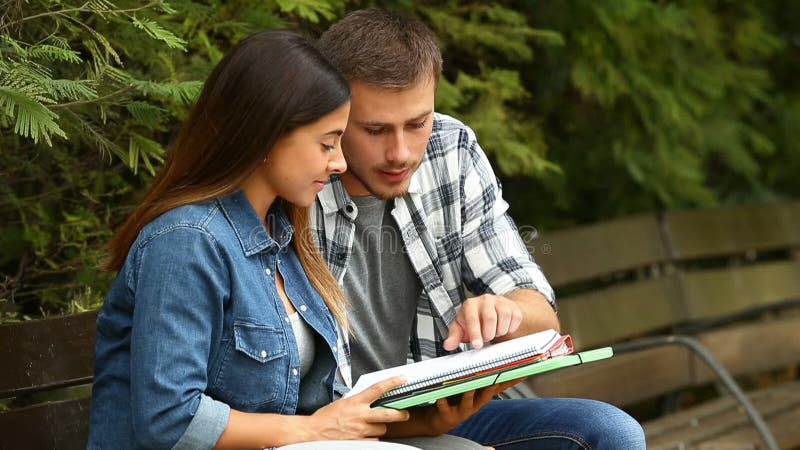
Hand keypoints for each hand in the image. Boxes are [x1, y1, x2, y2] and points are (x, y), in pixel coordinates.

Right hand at [307, 376, 409, 440]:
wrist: (312, 433)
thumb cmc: (324, 418)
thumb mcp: (340, 403)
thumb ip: (354, 400)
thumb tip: (364, 396)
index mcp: (355, 402)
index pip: (378, 389)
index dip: (392, 382)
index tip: (401, 379)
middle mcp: (360, 415)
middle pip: (388, 413)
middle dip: (400, 414)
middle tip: (404, 413)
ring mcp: (360, 430)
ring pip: (382, 429)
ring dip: (380, 427)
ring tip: (373, 426)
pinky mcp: (359, 442)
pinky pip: (374, 440)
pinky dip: (372, 438)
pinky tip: (366, 435)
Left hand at [387, 378, 524, 436]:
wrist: (441, 419)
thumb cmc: (458, 399)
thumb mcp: (475, 388)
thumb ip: (484, 376)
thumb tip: (496, 361)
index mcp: (483, 395)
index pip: (501, 385)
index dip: (513, 379)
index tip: (524, 371)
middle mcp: (476, 403)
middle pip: (488, 392)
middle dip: (494, 383)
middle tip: (498, 373)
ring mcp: (463, 409)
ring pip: (468, 400)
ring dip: (469, 392)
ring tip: (469, 386)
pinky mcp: (448, 414)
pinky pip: (444, 406)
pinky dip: (443, 401)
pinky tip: (441, 396)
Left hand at [444, 294, 522, 350]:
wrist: (493, 311)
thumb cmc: (474, 320)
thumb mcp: (461, 327)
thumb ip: (454, 336)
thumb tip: (448, 345)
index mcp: (470, 305)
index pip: (472, 318)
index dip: (475, 333)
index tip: (477, 345)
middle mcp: (485, 300)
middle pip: (490, 318)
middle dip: (488, 334)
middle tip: (486, 337)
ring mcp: (500, 301)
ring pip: (504, 319)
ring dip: (499, 331)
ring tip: (493, 332)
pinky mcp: (513, 306)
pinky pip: (515, 320)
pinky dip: (510, 329)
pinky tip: (502, 328)